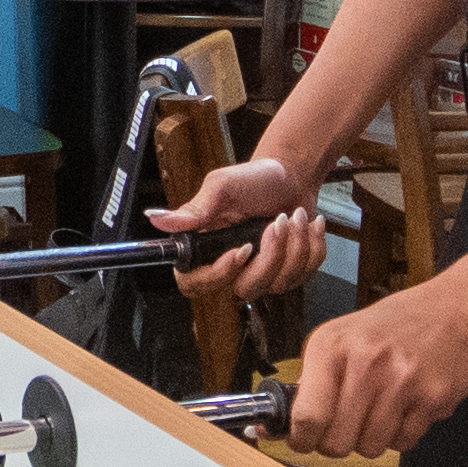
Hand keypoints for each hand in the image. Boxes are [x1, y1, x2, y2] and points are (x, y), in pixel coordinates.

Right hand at [149, 150, 329, 302]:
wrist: (293, 176)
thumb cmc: (256, 179)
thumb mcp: (222, 187)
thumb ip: (194, 208)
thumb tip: (155, 218)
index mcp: (207, 247)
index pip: (195, 284)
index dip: (218, 275)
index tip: (241, 250)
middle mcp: (232, 265)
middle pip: (245, 289)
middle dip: (270, 256)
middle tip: (279, 221)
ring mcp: (261, 272)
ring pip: (278, 284)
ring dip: (295, 246)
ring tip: (294, 215)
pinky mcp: (288, 272)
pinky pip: (304, 275)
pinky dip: (312, 246)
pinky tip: (307, 225)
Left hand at [280, 256, 467, 466]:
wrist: (457, 310)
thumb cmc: (397, 325)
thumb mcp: (343, 336)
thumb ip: (313, 379)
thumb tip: (277, 425)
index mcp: (331, 345)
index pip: (305, 416)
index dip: (302, 439)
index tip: (304, 441)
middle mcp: (364, 361)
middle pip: (336, 442)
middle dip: (339, 442)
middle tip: (349, 425)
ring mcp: (401, 380)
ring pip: (370, 447)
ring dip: (373, 438)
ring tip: (382, 409)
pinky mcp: (433, 398)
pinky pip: (404, 442)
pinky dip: (402, 433)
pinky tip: (407, 406)